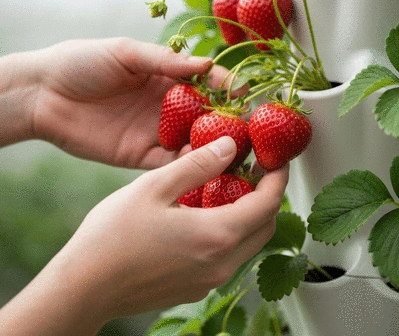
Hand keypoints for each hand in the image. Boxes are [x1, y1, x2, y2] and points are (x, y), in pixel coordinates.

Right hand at [0, 137, 288, 334]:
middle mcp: (221, 263)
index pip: (268, 203)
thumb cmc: (113, 235)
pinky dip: (231, 231)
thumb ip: (197, 165)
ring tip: (232, 187)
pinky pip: (228, 256)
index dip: (278, 178)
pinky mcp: (196, 287)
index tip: (278, 160)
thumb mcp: (155, 187)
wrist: (85, 287)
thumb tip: (229, 145)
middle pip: (265, 226)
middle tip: (257, 171)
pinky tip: (208, 213)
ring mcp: (210, 280)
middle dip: (268, 196)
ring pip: (248, 242)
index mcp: (216, 236)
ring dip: (250, 214)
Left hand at [28, 38, 229, 168]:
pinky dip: (190, 165)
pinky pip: (171, 163)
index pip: (205, 82)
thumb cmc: (81, 63)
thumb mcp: (125, 52)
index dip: (226, 86)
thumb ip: (165, 60)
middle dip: (229, 122)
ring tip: (239, 152)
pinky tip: (208, 166)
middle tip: (253, 130)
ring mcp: (155, 132)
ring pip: (194, 142)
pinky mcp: (142, 156)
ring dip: (215, 147)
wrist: (43, 96)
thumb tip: (207, 64)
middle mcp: (165, 106)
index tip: (246, 94)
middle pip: (206, 115)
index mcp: (164, 77)